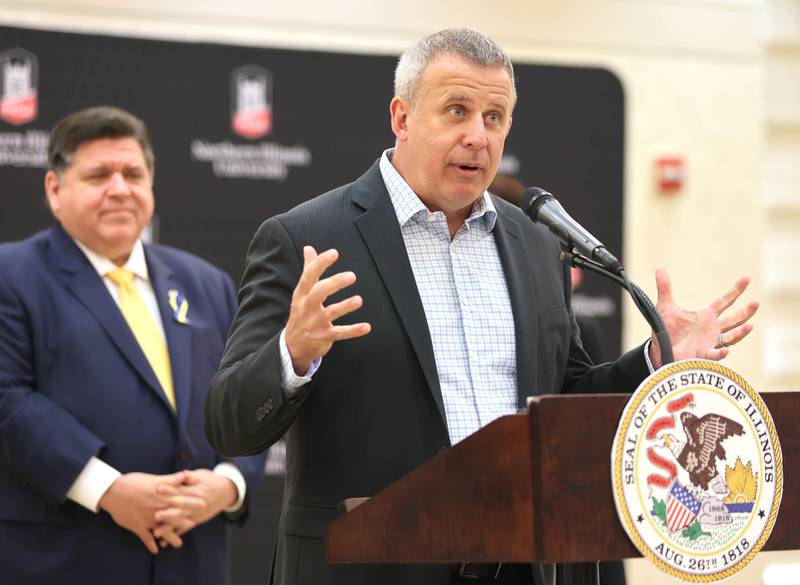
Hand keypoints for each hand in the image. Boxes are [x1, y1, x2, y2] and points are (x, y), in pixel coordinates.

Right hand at [99, 471, 205, 553]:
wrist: (113, 491)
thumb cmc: (134, 482)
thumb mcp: (154, 478)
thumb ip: (172, 479)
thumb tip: (186, 474)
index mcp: (162, 496)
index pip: (181, 500)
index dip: (193, 503)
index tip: (203, 505)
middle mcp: (157, 509)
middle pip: (175, 516)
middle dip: (184, 521)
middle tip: (193, 525)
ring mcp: (148, 519)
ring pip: (162, 530)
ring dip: (170, 537)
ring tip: (178, 544)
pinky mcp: (137, 526)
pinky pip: (145, 538)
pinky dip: (150, 544)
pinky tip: (155, 550)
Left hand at [153, 469, 236, 533]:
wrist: (226, 492)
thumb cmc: (210, 481)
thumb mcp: (202, 475)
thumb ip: (190, 477)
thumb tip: (182, 474)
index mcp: (195, 491)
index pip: (180, 490)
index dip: (169, 489)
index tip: (157, 488)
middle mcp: (195, 505)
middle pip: (180, 509)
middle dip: (168, 513)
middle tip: (156, 516)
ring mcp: (195, 515)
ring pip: (181, 522)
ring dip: (169, 528)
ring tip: (156, 533)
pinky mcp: (195, 521)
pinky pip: (184, 530)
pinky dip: (174, 536)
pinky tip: (162, 543)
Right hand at [284, 246, 370, 372]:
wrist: (292, 346)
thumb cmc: (301, 313)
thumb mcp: (301, 292)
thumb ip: (308, 269)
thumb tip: (309, 248)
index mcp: (302, 294)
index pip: (309, 276)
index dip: (320, 263)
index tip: (334, 252)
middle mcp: (307, 307)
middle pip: (319, 293)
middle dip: (334, 283)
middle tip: (352, 276)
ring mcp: (315, 323)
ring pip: (331, 313)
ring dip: (345, 306)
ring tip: (359, 300)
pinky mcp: (324, 337)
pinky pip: (340, 333)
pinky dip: (353, 331)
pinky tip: (367, 327)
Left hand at [649, 269, 758, 368]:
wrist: (661, 351)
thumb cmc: (667, 331)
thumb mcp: (665, 307)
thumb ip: (665, 289)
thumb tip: (659, 269)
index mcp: (706, 316)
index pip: (725, 301)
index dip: (736, 290)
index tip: (747, 279)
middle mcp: (713, 329)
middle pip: (734, 319)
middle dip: (746, 312)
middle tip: (756, 302)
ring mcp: (710, 343)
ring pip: (731, 338)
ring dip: (740, 333)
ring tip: (750, 325)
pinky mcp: (703, 355)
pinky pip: (714, 355)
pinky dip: (720, 353)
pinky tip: (726, 350)